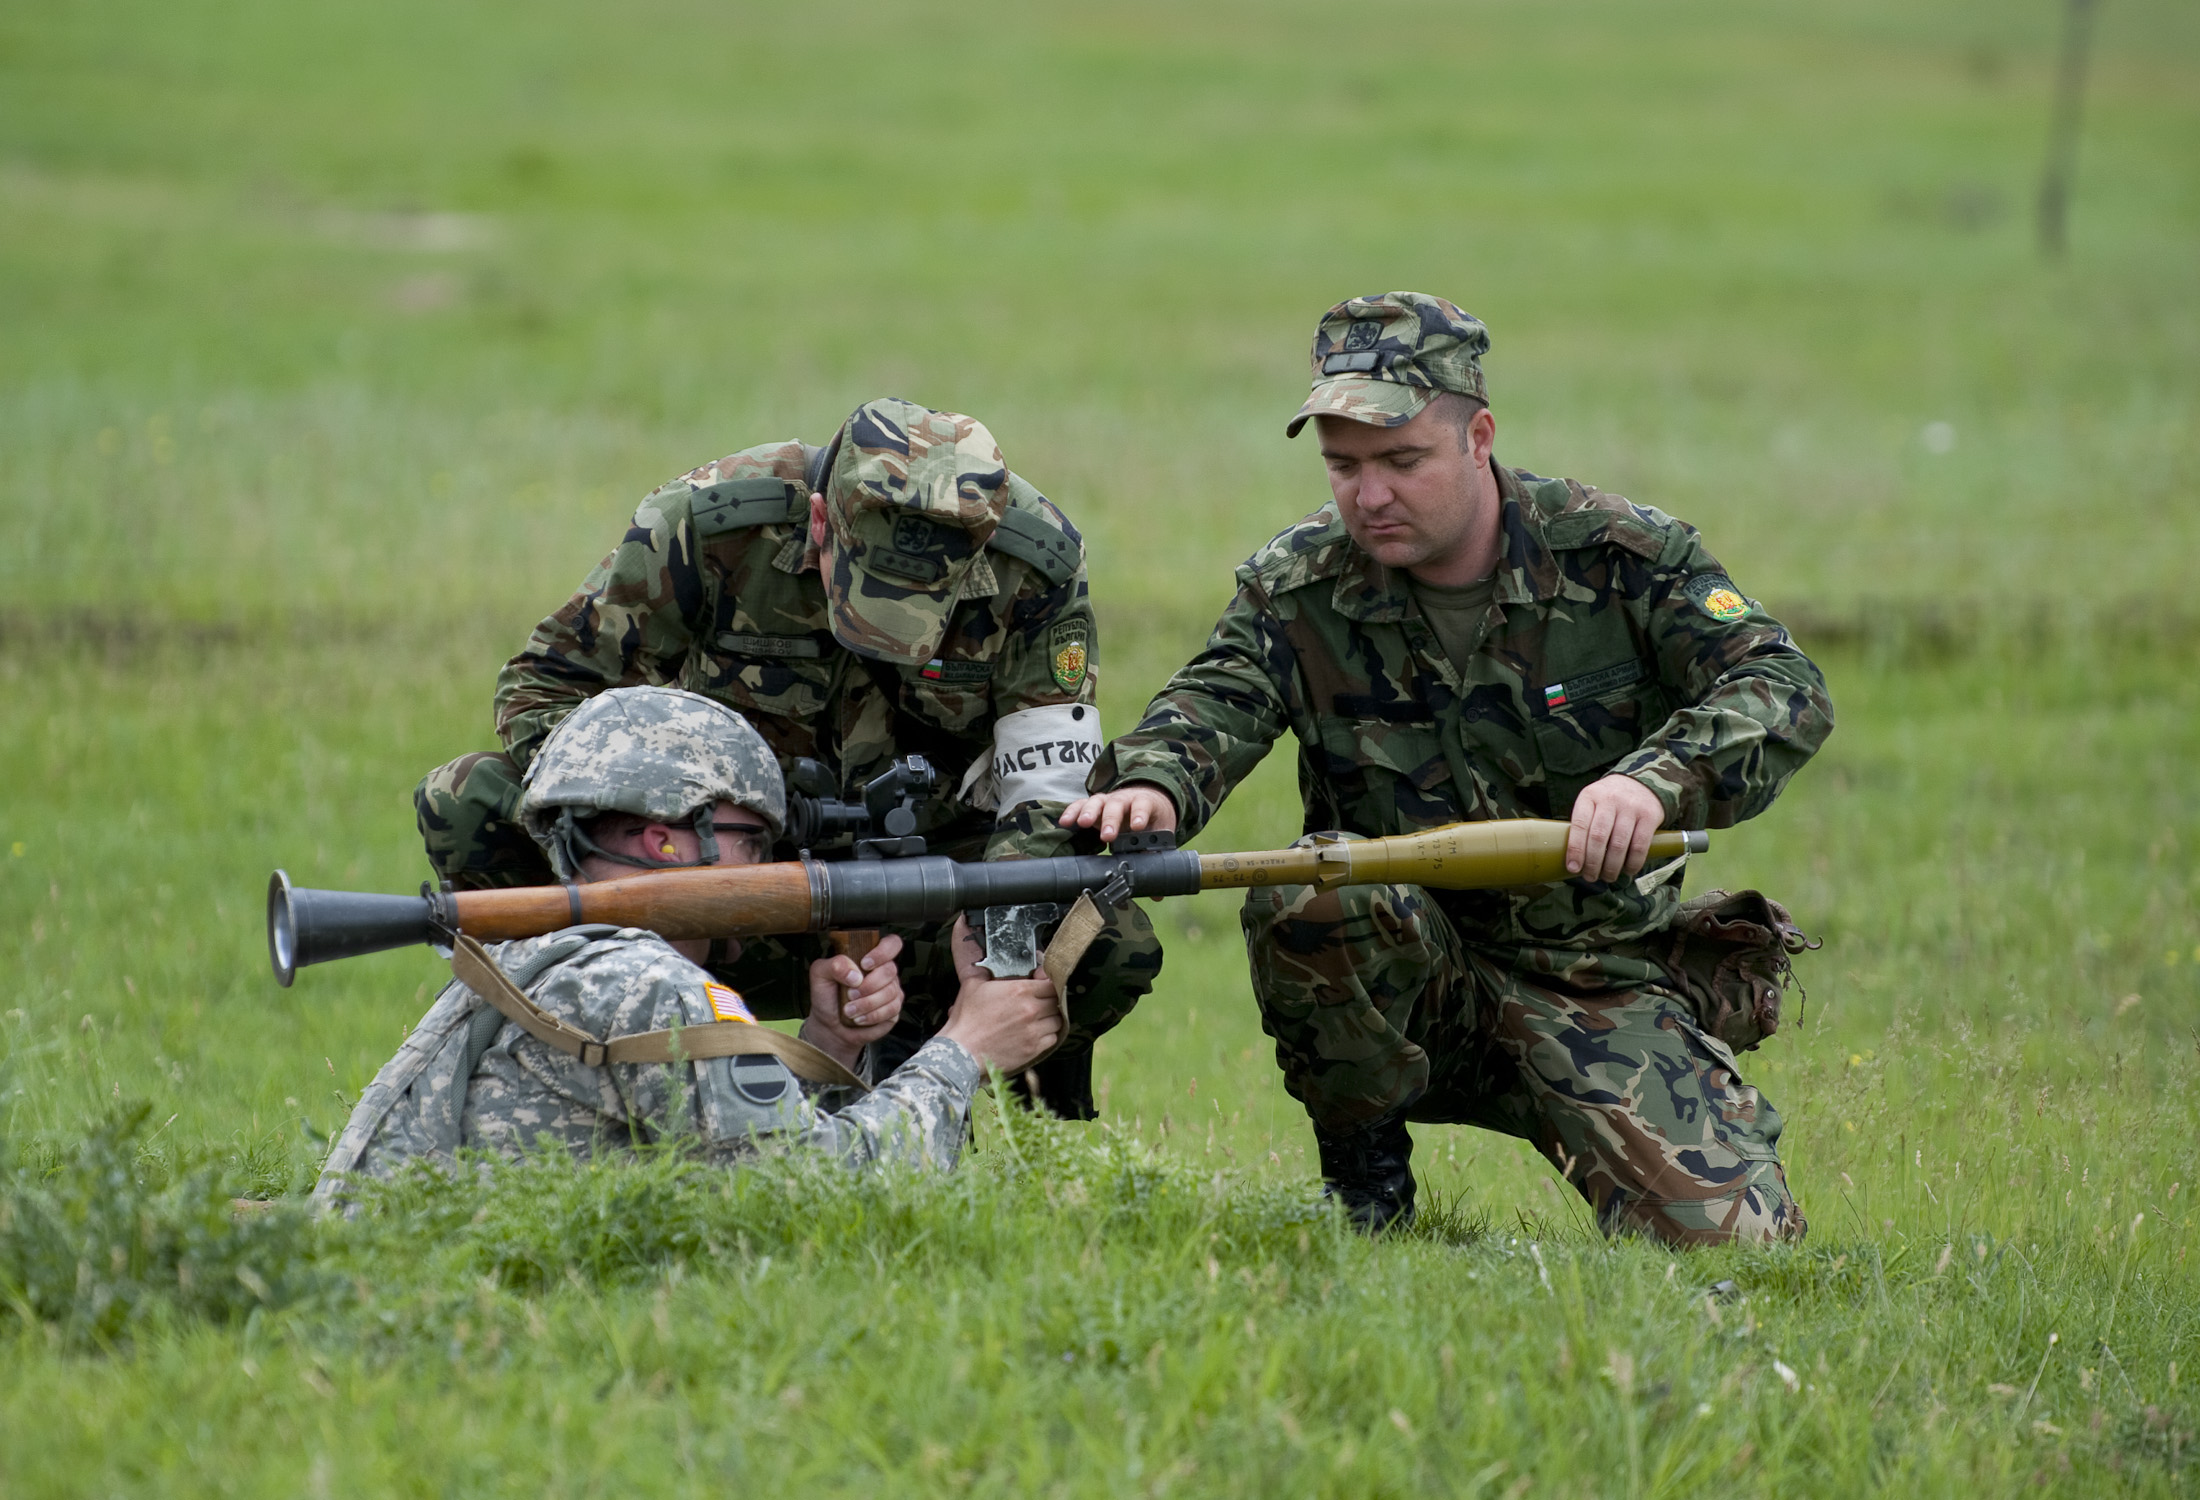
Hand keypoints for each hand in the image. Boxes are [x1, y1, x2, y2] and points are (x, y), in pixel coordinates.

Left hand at [798, 933, 903, 1068]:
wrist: (830, 1026)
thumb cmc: (827, 997)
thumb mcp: (820, 975)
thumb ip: (834, 965)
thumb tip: (855, 973)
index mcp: (869, 956)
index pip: (891, 943)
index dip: (883, 952)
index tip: (865, 964)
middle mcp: (883, 971)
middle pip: (890, 970)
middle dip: (868, 985)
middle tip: (850, 994)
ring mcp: (891, 990)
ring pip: (891, 991)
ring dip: (867, 1003)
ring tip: (850, 1010)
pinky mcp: (893, 1009)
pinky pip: (892, 1009)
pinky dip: (872, 1015)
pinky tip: (860, 1018)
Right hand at [935, 914, 1063, 1073]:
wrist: (962, 1054)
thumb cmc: (966, 1021)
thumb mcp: (972, 984)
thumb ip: (976, 959)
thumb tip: (965, 929)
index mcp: (1020, 990)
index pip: (1051, 980)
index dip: (1048, 980)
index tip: (1041, 981)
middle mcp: (1032, 1009)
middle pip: (1057, 998)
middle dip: (1049, 997)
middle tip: (1038, 999)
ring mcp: (1035, 1030)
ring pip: (1058, 1018)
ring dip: (1051, 1015)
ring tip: (1036, 1015)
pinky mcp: (1035, 1048)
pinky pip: (1053, 1037)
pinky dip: (1047, 1033)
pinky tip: (1034, 1031)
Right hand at [1057, 782, 1177, 843]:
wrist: (1146, 802)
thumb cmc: (1151, 820)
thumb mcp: (1158, 833)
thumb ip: (1154, 855)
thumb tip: (1156, 889)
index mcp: (1143, 804)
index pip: (1142, 806)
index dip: (1140, 815)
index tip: (1137, 827)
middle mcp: (1123, 800)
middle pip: (1116, 806)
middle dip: (1111, 820)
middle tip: (1108, 836)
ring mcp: (1106, 801)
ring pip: (1097, 803)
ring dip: (1089, 813)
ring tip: (1083, 823)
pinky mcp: (1093, 805)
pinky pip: (1080, 805)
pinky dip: (1072, 812)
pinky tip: (1065, 822)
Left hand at [1566, 773, 1667, 882]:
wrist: (1642, 783)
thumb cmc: (1609, 801)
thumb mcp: (1592, 802)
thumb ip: (1584, 825)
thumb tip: (1575, 861)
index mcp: (1590, 796)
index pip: (1580, 825)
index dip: (1575, 849)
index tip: (1573, 868)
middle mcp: (1610, 799)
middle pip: (1598, 837)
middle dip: (1593, 863)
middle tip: (1591, 877)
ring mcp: (1631, 807)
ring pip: (1619, 844)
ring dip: (1612, 867)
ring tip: (1607, 877)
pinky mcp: (1649, 816)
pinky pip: (1640, 846)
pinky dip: (1632, 863)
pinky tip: (1627, 871)